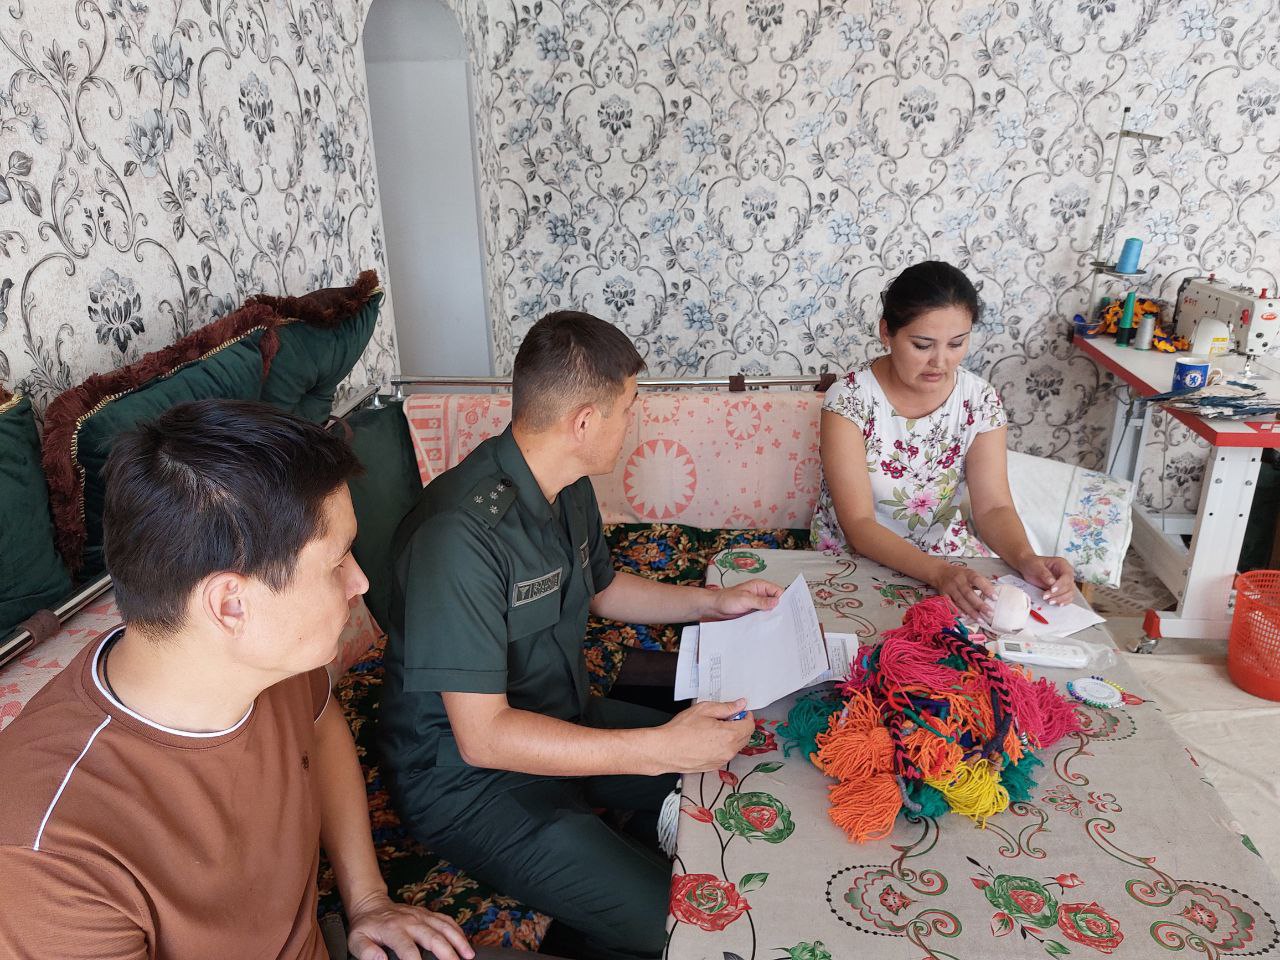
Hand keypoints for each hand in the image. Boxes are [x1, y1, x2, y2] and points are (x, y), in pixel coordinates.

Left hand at [347, 892, 473, 959]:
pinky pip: (447, 921)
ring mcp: (422, 916)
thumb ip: (366, 951)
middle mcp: (411, 921)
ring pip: (445, 927)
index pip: (408, 950)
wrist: (372, 905)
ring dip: (458, 941)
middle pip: (433, 937)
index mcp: (394, 929)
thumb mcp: (356, 940)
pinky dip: (458, 931)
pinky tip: (465, 943)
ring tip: (468, 955)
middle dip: (447, 953)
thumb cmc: (366, 926)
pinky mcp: (428, 914)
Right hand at [658, 700, 754, 772]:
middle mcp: (728, 750)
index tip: (740, 711)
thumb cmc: (680, 731)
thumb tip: (739, 704)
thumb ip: (726, 707)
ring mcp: (722, 760)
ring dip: (732, 736)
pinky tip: (709, 739)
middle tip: (726, 718)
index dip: (746, 715)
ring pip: (736, 746)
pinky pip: (725, 754)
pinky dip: (723, 746)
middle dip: (740, 725)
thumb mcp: (704, 710)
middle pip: (745, 736)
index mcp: (729, 735)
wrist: (665, 750)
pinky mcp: (714, 766)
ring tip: (714, 728)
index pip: (749, 725)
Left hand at [704, 579, 782, 619]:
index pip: (778, 591)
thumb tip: (776, 602)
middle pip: (776, 601)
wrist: (714, 608)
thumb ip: (761, 601)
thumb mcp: (745, 599)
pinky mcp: (753, 613)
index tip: (788, 609)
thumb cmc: (725, 599)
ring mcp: (757, 604)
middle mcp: (760, 594)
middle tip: (785, 618)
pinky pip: (763, 616)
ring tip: (779, 624)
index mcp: (760, 586)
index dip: (784, 599)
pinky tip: (769, 626)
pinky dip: (766, 620)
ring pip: (770, 610)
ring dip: (773, 616)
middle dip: (780, 609)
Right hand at [929, 563, 995, 621]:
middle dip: (979, 605)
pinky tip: (966, 617)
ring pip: (960, 601)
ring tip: (981, 620)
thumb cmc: (961, 575)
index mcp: (967, 574)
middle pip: (968, 593)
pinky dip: (958, 611)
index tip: (995, 598)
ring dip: (971, 611)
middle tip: (990, 613)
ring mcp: (950, 588)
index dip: (986, 588)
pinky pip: (950, 604)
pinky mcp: (943, 595)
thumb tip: (994, 594)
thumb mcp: (972, 573)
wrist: (941, 572)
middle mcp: (958, 581)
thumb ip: (982, 582)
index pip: (977, 580)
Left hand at [1018, 555, 1074, 604]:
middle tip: (1046, 596)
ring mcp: (1065, 582)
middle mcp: (1066, 574)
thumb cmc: (1033, 564)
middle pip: (1069, 586)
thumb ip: (1044, 573)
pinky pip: (1067, 597)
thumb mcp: (1036, 566)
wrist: (1027, 567)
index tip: (1052, 589)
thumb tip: (1052, 582)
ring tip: (1049, 601)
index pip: (1067, 576)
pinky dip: (1062, 601)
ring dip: (1060, 599)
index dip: (1061, 584)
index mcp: (1062, 564)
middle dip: (1058, 593)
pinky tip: (1056, 603)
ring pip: (1069, 593)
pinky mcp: (1062, 590)